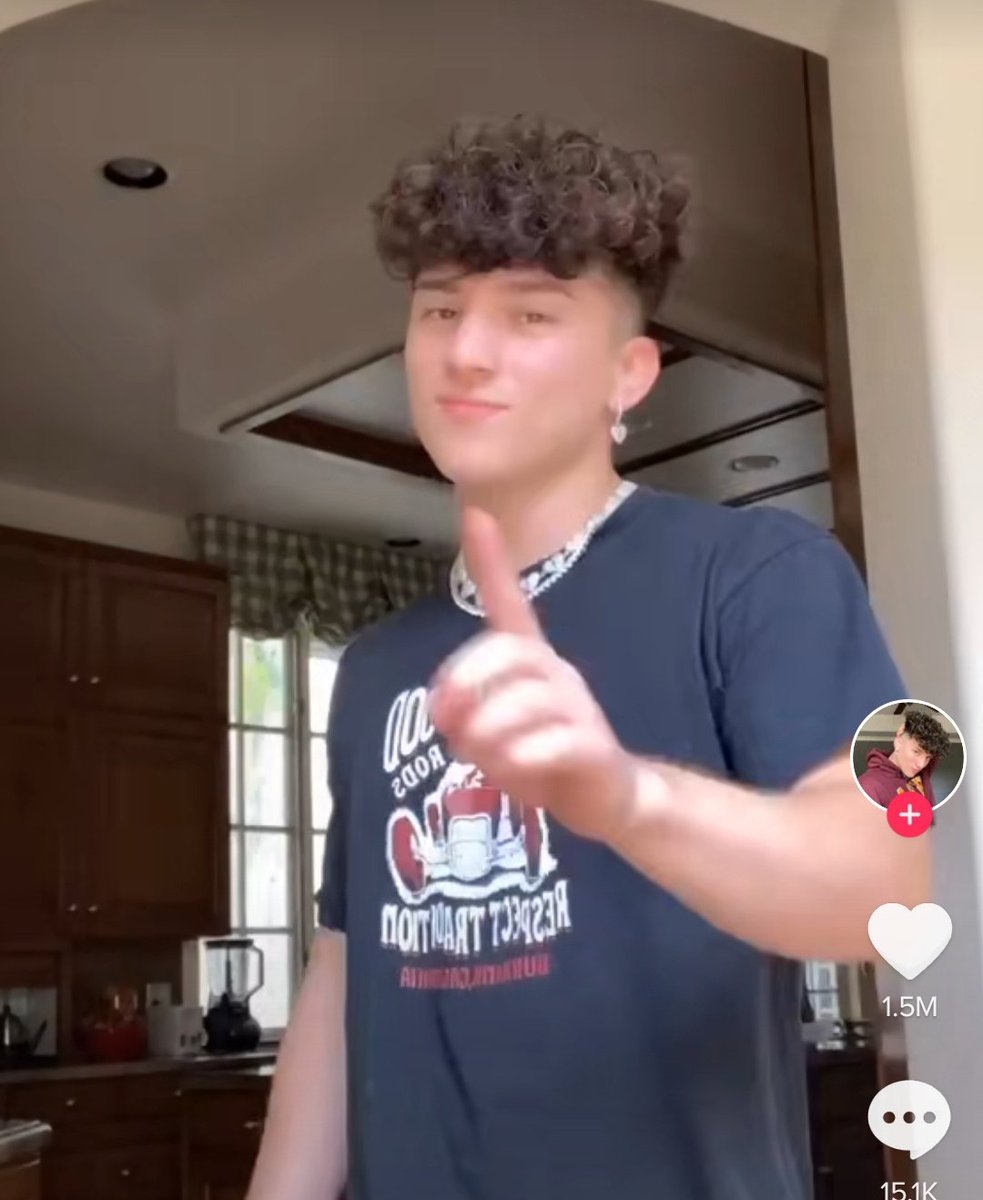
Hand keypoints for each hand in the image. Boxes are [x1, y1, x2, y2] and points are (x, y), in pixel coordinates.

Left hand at [429, 506, 639, 843]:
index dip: (493, 562)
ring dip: (489, 730)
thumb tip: (440, 709)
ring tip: (477, 756)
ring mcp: (579, 710)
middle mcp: (557, 675)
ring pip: (528, 699)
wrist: (609, 798)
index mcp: (532, 663)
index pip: (511, 602)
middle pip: (510, 651)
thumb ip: (463, 716)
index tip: (476, 513)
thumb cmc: (544, 756)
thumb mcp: (492, 734)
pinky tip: (513, 769)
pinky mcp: (595, 748)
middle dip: (468, 679)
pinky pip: (557, 741)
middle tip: (445, 717)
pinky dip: (524, 756)